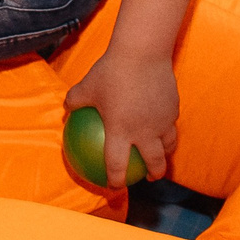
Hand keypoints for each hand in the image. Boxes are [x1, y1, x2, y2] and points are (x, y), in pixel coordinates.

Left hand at [63, 53, 178, 187]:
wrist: (143, 52)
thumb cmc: (110, 70)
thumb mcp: (87, 85)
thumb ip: (75, 100)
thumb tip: (66, 109)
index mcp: (120, 130)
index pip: (117, 164)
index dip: (115, 180)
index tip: (113, 187)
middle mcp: (144, 131)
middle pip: (154, 162)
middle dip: (152, 175)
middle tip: (147, 178)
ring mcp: (162, 121)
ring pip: (168, 146)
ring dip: (165, 155)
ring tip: (161, 158)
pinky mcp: (173, 109)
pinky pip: (171, 124)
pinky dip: (167, 131)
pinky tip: (163, 127)